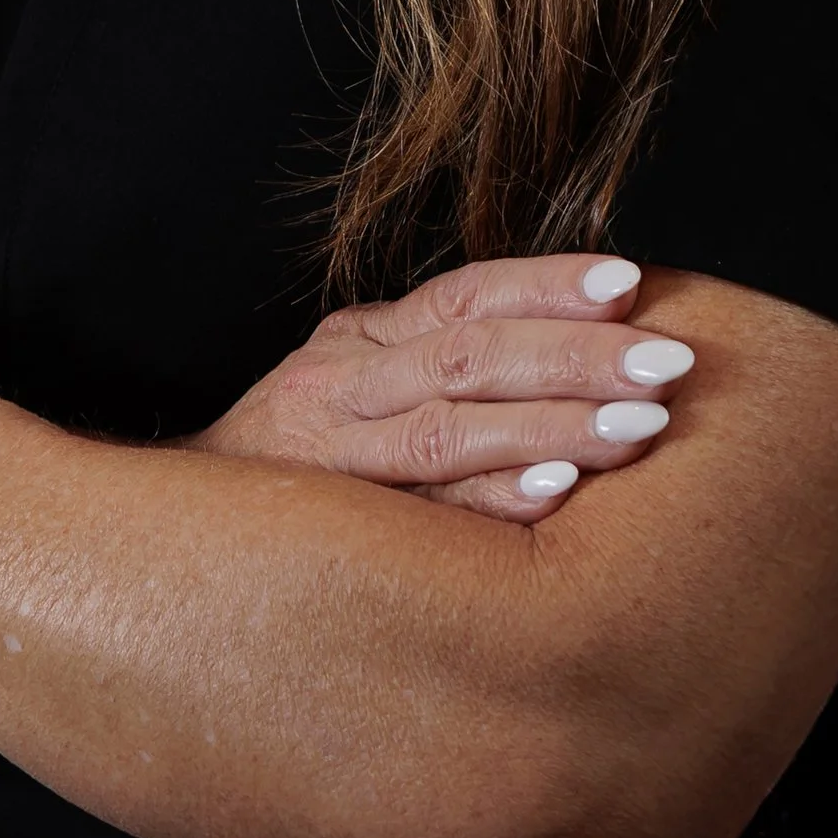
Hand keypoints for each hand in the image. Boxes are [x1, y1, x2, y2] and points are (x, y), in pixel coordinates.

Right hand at [192, 253, 694, 522]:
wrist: (167, 554)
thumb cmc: (298, 485)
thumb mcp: (360, 404)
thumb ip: (445, 382)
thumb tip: (589, 365)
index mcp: (363, 342)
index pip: (466, 293)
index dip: (548, 284)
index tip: (632, 283)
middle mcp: (340, 380)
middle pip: (470, 350)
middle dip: (578, 353)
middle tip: (670, 365)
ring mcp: (324, 450)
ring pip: (450, 422)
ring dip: (553, 422)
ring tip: (640, 424)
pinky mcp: (313, 521)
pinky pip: (416, 507)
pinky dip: (487, 499)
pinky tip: (556, 499)